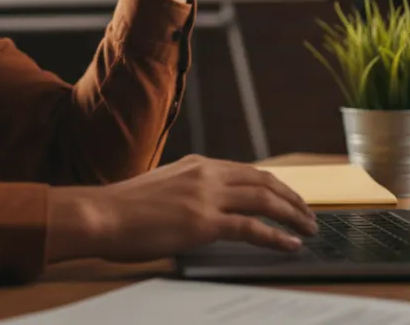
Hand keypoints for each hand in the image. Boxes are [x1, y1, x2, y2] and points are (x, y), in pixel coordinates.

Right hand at [47, 155, 316, 263]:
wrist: (100, 213)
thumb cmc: (122, 208)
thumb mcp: (161, 189)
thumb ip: (186, 192)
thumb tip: (200, 208)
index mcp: (196, 165)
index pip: (246, 171)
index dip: (273, 185)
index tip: (288, 197)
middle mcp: (205, 174)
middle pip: (262, 181)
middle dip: (291, 198)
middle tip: (308, 214)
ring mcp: (206, 196)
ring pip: (264, 200)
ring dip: (292, 215)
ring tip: (309, 228)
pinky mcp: (203, 222)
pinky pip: (251, 228)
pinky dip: (276, 237)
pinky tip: (290, 244)